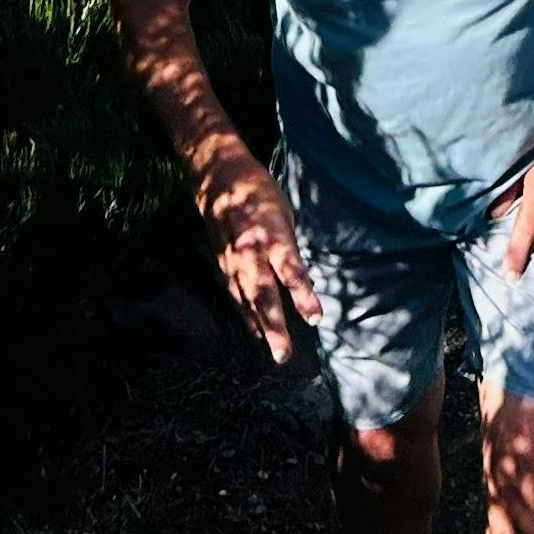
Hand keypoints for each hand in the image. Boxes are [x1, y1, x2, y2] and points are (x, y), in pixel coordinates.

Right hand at [196, 151, 317, 362]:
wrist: (218, 179)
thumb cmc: (260, 193)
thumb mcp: (283, 215)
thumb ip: (288, 248)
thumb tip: (300, 280)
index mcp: (272, 235)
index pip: (290, 270)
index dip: (302, 295)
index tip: (315, 318)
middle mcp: (251, 252)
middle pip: (263, 294)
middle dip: (274, 326)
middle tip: (284, 354)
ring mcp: (233, 261)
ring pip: (247, 301)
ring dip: (260, 328)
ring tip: (274, 352)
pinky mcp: (221, 264)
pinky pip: (235, 294)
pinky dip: (245, 315)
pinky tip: (255, 332)